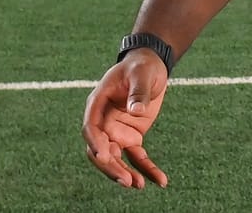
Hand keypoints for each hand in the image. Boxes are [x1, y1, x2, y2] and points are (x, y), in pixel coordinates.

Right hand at [81, 52, 169, 188]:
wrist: (152, 66)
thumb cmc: (141, 67)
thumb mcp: (141, 73)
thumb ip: (138, 91)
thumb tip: (137, 110)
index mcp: (98, 104)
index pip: (91, 128)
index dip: (95, 143)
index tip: (104, 156)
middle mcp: (103, 122)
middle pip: (100, 150)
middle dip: (111, 166)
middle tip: (126, 179)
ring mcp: (116, 132)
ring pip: (117, 159)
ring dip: (125, 173)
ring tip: (139, 185)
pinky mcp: (132, 138)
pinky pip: (137, 158)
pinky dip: (147, 169)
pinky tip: (160, 181)